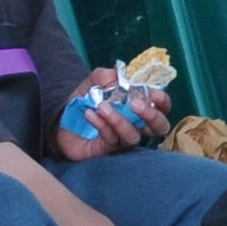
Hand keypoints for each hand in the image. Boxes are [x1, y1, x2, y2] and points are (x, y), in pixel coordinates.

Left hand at [50, 70, 169, 164]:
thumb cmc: (87, 100)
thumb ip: (106, 76)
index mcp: (140, 108)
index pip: (162, 107)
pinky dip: (101, 125)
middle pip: (159, 127)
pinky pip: (111, 140)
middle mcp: (137, 126)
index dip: (163, 102)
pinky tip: (90, 114)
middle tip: (136, 104)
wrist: (63, 118)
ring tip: (102, 106)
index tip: (155, 93)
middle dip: (151, 115)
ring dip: (119, 120)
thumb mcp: (94, 82)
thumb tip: (117, 75)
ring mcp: (123, 140)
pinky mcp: (108, 150)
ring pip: (133, 136)